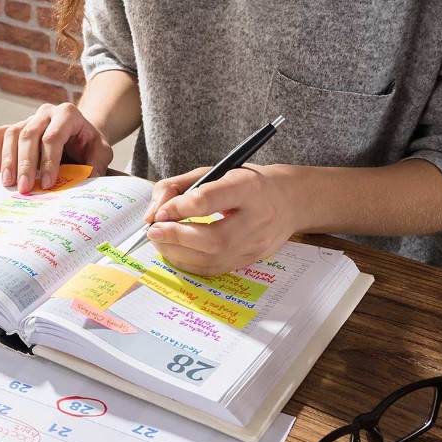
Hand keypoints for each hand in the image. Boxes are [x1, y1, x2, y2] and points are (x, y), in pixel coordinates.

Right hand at [0, 103, 113, 192]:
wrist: (79, 134)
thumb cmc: (88, 143)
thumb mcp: (101, 152)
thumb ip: (97, 165)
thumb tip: (88, 181)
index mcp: (68, 114)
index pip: (53, 137)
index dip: (49, 161)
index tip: (48, 183)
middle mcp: (46, 113)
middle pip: (29, 135)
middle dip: (25, 164)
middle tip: (24, 188)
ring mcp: (29, 118)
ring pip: (11, 134)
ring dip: (8, 160)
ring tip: (9, 183)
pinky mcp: (16, 126)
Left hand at [143, 164, 300, 274]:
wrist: (288, 200)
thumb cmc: (245, 183)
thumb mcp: (213, 171)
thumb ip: (177, 187)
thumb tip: (152, 213)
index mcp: (248, 187)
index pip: (210, 199)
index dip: (179, 208)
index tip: (159, 212)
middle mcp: (257, 218)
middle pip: (213, 238)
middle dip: (176, 237)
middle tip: (154, 231)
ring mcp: (257, 243)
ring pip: (213, 259)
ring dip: (177, 253)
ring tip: (160, 241)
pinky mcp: (252, 259)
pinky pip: (215, 269)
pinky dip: (189, 263)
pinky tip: (176, 251)